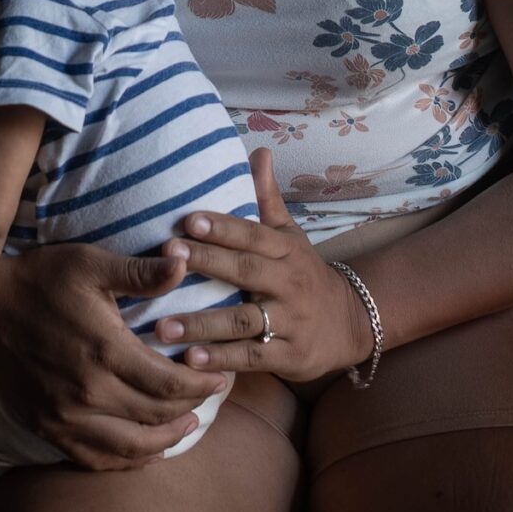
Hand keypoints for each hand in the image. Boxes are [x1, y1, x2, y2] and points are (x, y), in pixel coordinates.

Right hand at [0, 242, 231, 470]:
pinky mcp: (45, 426)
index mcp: (105, 351)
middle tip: (210, 399)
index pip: (170, 384)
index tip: (220, 378)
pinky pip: (92, 458)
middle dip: (191, 410)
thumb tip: (183, 262)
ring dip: (164, 441)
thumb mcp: (91, 264)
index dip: (202, 385)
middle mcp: (87, 391)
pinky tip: (142, 452)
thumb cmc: (41, 279)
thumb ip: (140, 272)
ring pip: (128, 447)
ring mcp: (64, 415)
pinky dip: (123, 461)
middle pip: (155, 416)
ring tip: (186, 428)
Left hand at [154, 148, 373, 382]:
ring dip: (202, 323)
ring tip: (162, 324)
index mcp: (287, 251)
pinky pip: (252, 357)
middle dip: (206, 263)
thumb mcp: (291, 236)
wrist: (350, 324)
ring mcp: (290, 322)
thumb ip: (268, 199)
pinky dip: (222, 359)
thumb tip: (258, 151)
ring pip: (243, 320)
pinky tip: (191, 360)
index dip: (223, 227)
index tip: (187, 220)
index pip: (253, 235)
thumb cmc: (304, 274)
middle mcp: (289, 284)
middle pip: (245, 271)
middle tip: (167, 258)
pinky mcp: (289, 356)